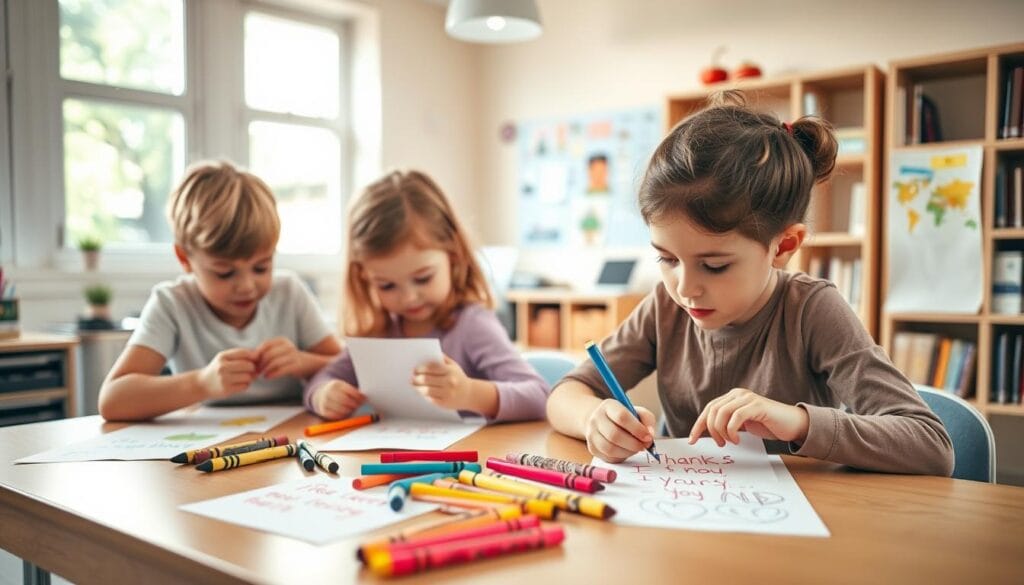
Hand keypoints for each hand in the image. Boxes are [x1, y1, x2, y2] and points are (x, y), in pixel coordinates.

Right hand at [199, 348, 257, 397]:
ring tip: (244, 377)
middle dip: (253, 368)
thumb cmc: (218, 369)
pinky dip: (245, 385)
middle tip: (250, 370)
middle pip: (249, 366)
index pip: (245, 353)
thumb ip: (241, 354)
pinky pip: (245, 386)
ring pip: (248, 377)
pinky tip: (239, 383)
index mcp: (222, 356)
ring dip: (250, 377)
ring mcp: (224, 379)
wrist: (203, 384)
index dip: (253, 356)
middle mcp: (222, 367)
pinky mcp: (226, 390)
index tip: (254, 360)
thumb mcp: (225, 358)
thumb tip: (259, 356)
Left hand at [255, 337, 301, 378]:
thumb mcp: (276, 351)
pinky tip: (267, 377)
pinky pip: (281, 370)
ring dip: (265, 370)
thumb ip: (264, 352)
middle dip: (260, 363)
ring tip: (261, 374)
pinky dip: (272, 374)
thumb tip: (251, 357)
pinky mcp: (297, 366)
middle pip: (269, 354)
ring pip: (275, 362)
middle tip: (256, 370)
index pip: (266, 345)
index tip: (253, 362)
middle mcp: (289, 346)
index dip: (258, 354)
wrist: (305, 364)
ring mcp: (294, 356)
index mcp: (282, 340)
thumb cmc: (285, 358)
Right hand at [312, 380, 365, 419]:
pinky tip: (346, 412)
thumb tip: (364, 397)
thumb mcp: (344, 386)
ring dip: (349, 410)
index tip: (364, 399)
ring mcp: (324, 402)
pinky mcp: (323, 410)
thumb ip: (353, 391)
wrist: (321, 393)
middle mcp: (329, 392)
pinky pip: (334, 415)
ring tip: (353, 409)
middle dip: (354, 404)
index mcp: (336, 384)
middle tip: (359, 405)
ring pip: (340, 409)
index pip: (350, 390)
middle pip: (345, 400)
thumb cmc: (339, 391)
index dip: (358, 396)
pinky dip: (342, 415)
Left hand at [412, 356, 470, 410]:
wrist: (470, 394)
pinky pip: (429, 399)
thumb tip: (426, 353)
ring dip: (417, 387)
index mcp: (450, 371)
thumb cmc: (458, 377)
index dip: (421, 368)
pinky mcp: (444, 403)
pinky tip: (421, 392)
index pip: (431, 367)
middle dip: (416, 378)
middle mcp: (449, 382)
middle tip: (412, 377)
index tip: (415, 369)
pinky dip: (424, 395)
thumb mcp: (453, 365)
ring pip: (426, 390)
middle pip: (426, 379)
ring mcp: (447, 393)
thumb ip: (441, 358)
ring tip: (414, 385)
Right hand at [584, 399, 657, 462]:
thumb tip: (649, 434)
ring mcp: (591, 434)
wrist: (603, 421)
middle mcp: (596, 419)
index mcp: (608, 406)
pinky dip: (621, 457)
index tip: (648, 437)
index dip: (637, 429)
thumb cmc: (624, 418)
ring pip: (610, 449)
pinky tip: (627, 451)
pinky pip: (608, 457)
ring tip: (636, 448)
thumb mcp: (637, 412)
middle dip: (634, 443)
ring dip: (628, 452)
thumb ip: (647, 420)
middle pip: (614, 435)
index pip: (621, 417)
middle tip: (644, 446)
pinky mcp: (592, 448)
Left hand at [688, 387, 809, 446]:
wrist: (792, 424)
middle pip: (712, 411)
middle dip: (710, 430)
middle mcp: (738, 394)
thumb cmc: (767, 425)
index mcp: (732, 397)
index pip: (709, 409)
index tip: (692, 440)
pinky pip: (736, 417)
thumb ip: (727, 422)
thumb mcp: (742, 423)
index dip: (698, 425)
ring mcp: (748, 398)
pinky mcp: (757, 406)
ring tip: (730, 442)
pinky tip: (738, 440)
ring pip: (721, 414)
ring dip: (721, 432)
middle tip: (719, 443)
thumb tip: (708, 432)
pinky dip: (732, 431)